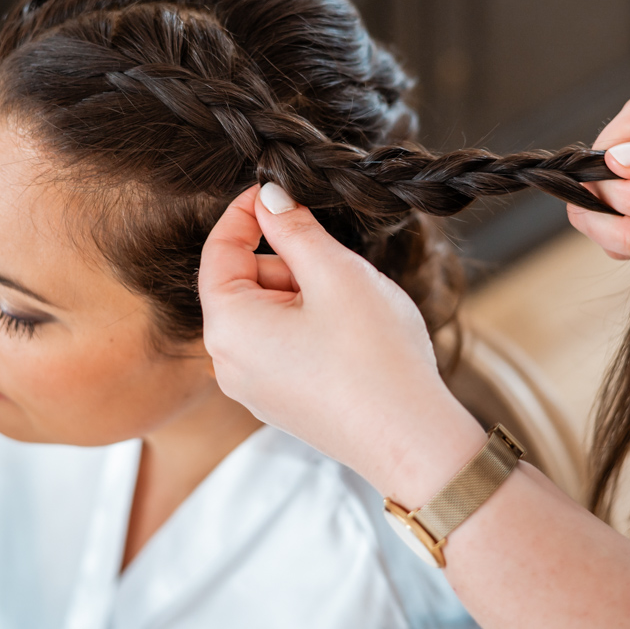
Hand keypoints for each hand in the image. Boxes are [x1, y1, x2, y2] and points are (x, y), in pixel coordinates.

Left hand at [199, 184, 485, 503]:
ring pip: (266, 312)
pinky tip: (350, 336)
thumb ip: (295, 228)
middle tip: (337, 267)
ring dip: (303, 293)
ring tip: (351, 309)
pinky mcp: (279, 401)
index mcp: (228, 327)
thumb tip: (270, 196)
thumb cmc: (374, 357)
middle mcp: (227, 362)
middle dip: (287, 261)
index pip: (217, 249)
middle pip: (244, 281)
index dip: (246, 211)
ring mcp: (252, 387)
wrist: (411, 439)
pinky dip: (309, 324)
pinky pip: (280, 344)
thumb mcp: (335, 273)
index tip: (279, 189)